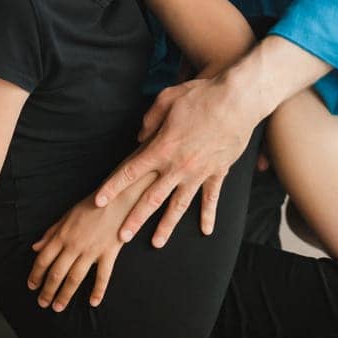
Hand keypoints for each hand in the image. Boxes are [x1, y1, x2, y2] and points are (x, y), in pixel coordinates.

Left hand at [27, 192, 135, 310]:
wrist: (118, 195)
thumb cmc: (93, 203)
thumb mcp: (67, 215)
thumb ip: (51, 232)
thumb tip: (35, 247)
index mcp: (62, 235)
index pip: (43, 260)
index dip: (35, 275)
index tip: (32, 286)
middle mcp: (74, 245)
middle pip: (56, 273)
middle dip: (47, 291)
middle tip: (43, 303)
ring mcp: (92, 250)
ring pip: (75, 278)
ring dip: (65, 294)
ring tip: (58, 307)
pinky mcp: (109, 252)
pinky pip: (103, 275)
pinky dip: (98, 290)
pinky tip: (93, 302)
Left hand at [97, 76, 252, 246]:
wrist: (238, 99)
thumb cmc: (201, 95)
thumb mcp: (167, 99)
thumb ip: (150, 120)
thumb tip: (140, 138)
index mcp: (161, 148)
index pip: (130, 171)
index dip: (112, 187)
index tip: (99, 201)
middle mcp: (177, 166)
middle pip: (150, 198)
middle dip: (134, 219)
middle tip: (121, 236)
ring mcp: (199, 172)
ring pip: (178, 205)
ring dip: (166, 225)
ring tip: (156, 243)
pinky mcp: (218, 171)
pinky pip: (211, 197)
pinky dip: (208, 215)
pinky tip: (206, 231)